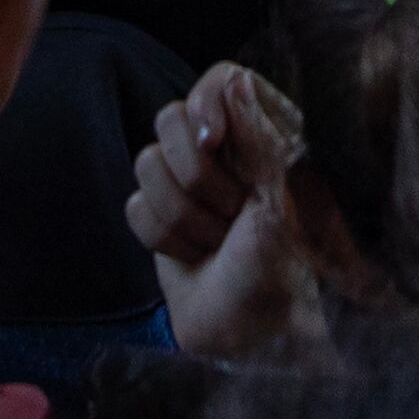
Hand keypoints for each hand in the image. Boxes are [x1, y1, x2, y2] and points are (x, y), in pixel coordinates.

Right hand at [129, 64, 319, 359]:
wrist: (256, 338)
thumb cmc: (284, 271)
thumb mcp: (279, 199)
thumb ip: (257, 136)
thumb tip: (236, 81)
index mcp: (269, 136)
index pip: (222, 81)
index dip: (206, 105)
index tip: (211, 140)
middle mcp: (229, 153)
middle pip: (171, 118)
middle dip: (196, 177)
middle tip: (231, 214)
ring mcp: (192, 186)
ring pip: (145, 162)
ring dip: (183, 214)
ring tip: (217, 243)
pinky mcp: (164, 219)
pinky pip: (134, 205)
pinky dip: (164, 238)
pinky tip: (195, 257)